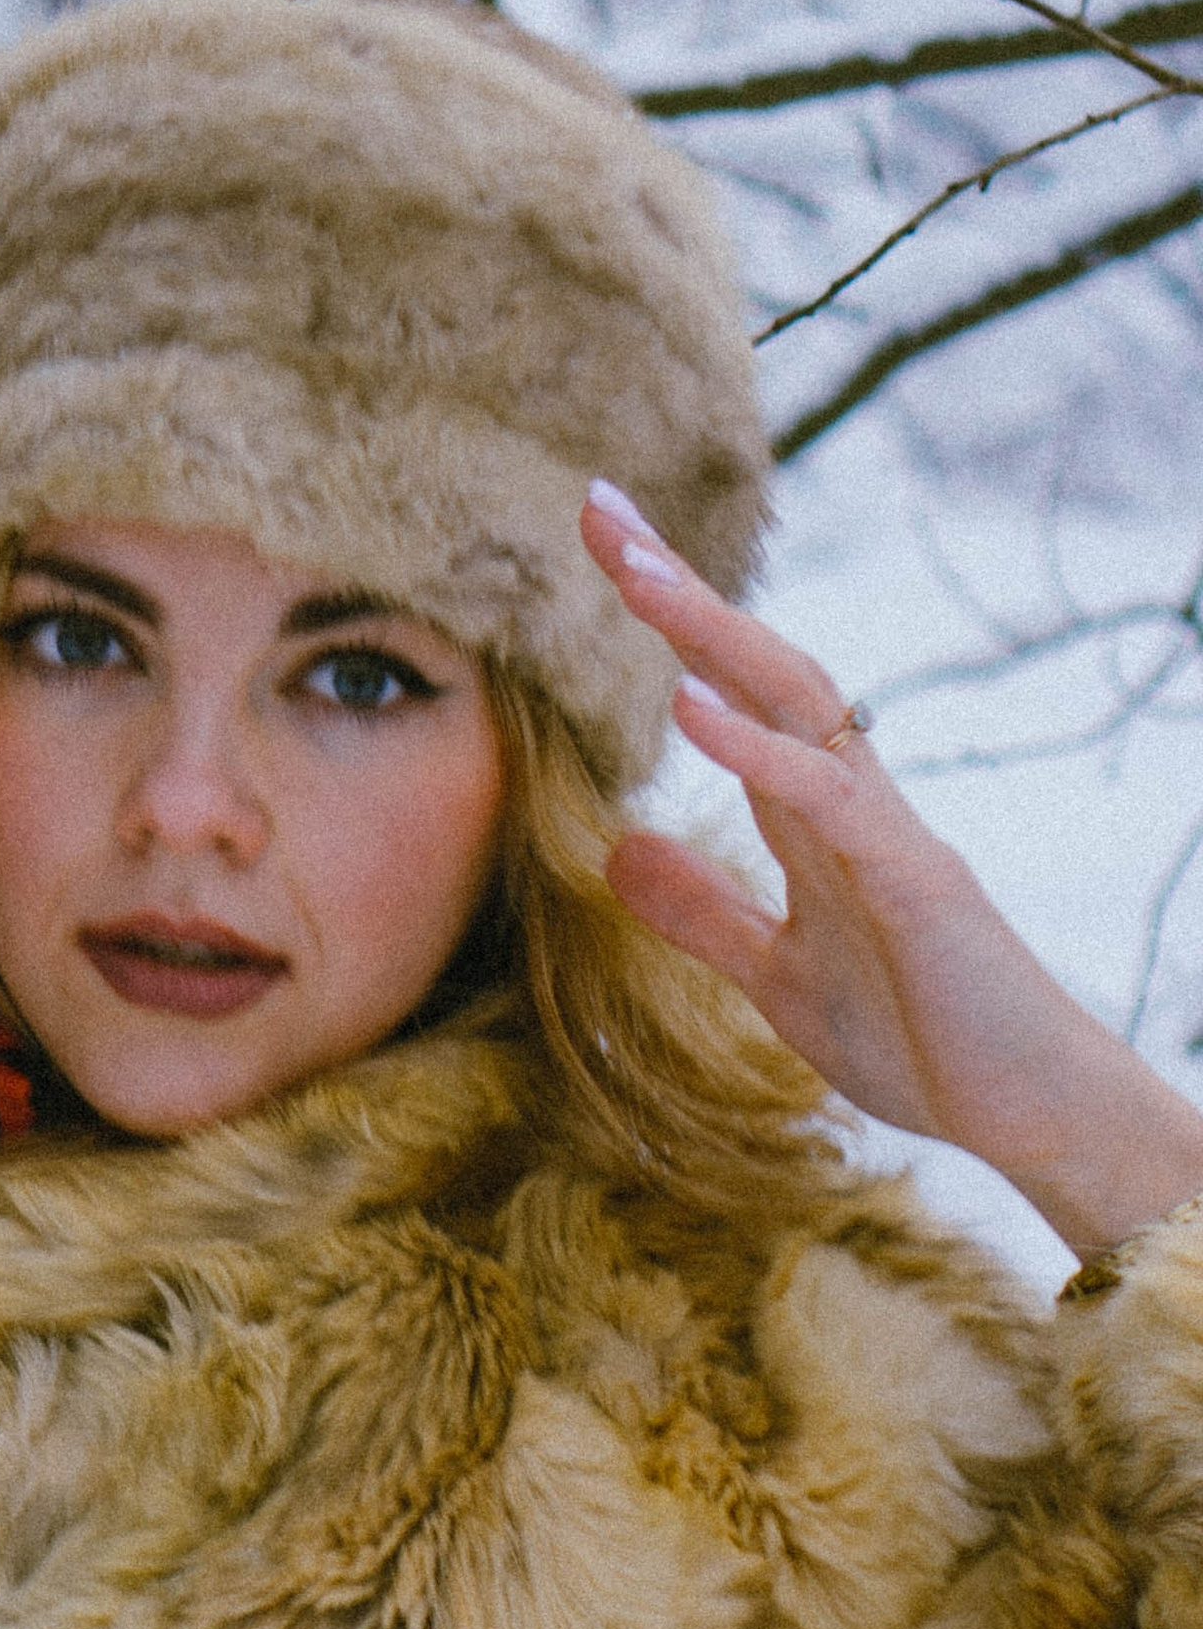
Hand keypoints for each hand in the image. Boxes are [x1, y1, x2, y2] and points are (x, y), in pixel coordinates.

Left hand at [580, 484, 1202, 1260]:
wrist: (1030, 1117)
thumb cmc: (924, 1042)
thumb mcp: (776, 976)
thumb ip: (704, 913)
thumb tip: (616, 850)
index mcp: (815, 818)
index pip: (731, 690)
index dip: (670, 618)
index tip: (603, 543)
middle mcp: (852, 802)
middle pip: (759, 666)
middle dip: (679, 589)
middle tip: (597, 511)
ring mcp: (888, 834)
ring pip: (800, 705)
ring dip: (713, 635)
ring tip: (635, 572)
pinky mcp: (918, 884)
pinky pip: (832, 802)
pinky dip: (759, 753)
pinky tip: (690, 710)